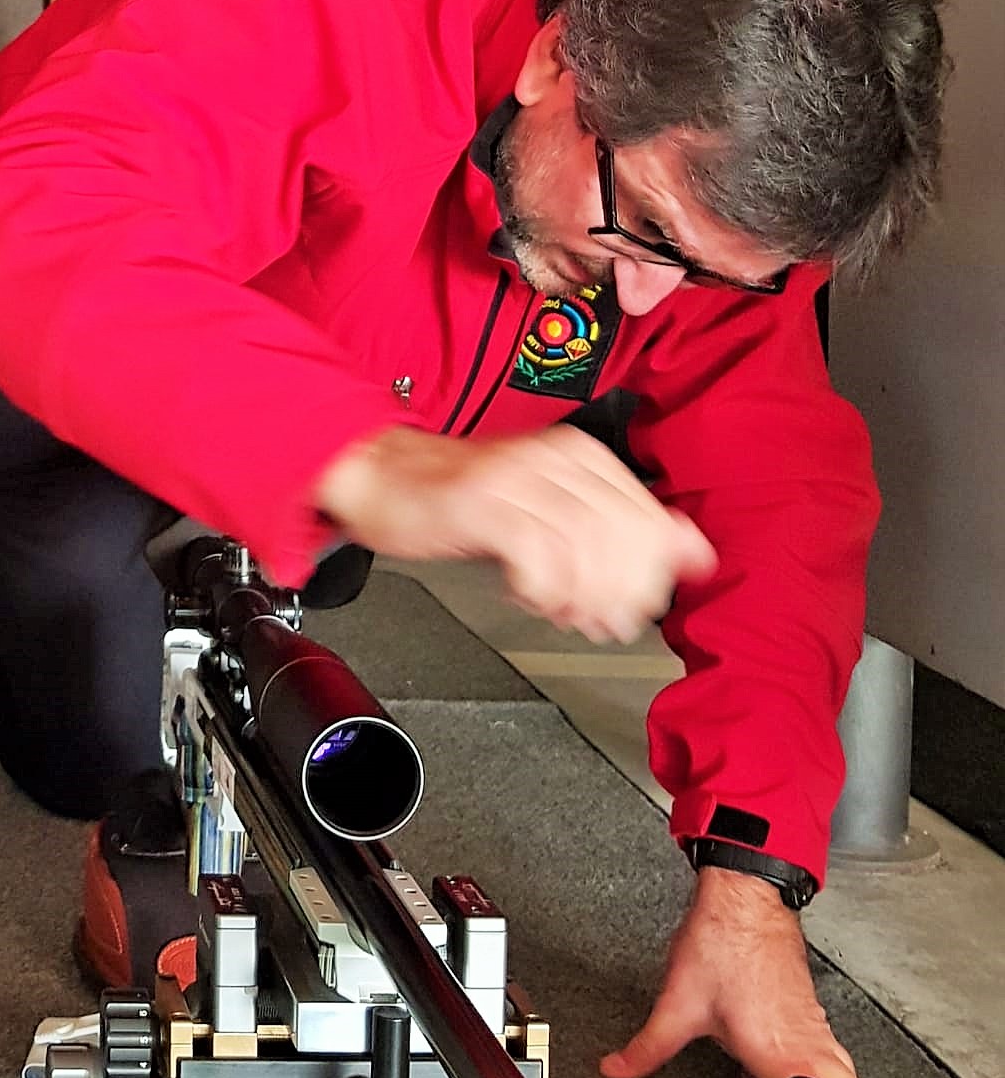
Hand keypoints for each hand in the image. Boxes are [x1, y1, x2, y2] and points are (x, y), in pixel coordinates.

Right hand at [315, 425, 716, 644]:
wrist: (382, 475)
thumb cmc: (462, 497)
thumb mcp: (551, 506)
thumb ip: (619, 524)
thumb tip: (694, 551)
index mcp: (578, 456)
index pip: (644, 514)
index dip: (650, 569)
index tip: (643, 603)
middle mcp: (552, 460)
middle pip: (619, 533)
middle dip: (621, 590)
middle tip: (609, 621)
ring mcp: (516, 480)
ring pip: (583, 546)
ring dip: (584, 596)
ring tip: (573, 618)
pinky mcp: (480, 504)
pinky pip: (535, 554)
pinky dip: (542, 590)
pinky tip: (532, 600)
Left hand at [600, 866, 865, 1077]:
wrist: (743, 897)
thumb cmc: (722, 943)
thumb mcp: (676, 1006)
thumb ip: (646, 1049)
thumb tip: (619, 1070)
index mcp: (780, 1052)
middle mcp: (806, 1042)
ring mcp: (813, 1025)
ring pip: (837, 1073)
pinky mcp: (807, 1010)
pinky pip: (822, 1051)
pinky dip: (807, 1068)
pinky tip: (769, 1065)